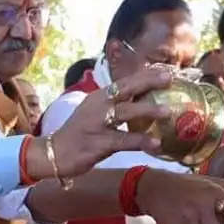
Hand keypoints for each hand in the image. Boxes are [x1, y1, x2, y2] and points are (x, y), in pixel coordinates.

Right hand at [27, 67, 171, 180]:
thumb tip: (143, 101)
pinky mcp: (98, 143)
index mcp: (99, 97)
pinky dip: (140, 141)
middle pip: (125, 88)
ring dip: (147, 110)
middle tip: (169, 78)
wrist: (54, 153)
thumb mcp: (95, 113)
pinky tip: (156, 144)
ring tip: (167, 111)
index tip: (166, 70)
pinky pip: (123, 141)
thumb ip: (115, 106)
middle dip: (148, 81)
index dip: (145, 75)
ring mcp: (98, 124)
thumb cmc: (80, 134)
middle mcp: (98, 106)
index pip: (125, 81)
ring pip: (125, 113)